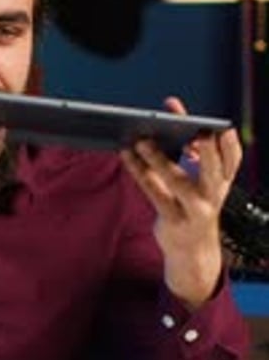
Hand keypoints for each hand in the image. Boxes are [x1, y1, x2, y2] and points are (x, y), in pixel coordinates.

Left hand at [121, 96, 241, 308]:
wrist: (192, 251)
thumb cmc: (193, 203)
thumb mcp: (199, 177)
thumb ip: (187, 144)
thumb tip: (170, 109)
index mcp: (223, 181)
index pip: (233, 159)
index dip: (227, 143)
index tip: (218, 127)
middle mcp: (213, 196)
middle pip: (214, 170)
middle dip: (207, 151)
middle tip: (194, 131)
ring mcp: (193, 210)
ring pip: (178, 181)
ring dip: (159, 159)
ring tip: (142, 140)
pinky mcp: (172, 220)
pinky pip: (153, 192)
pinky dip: (139, 171)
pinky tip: (127, 154)